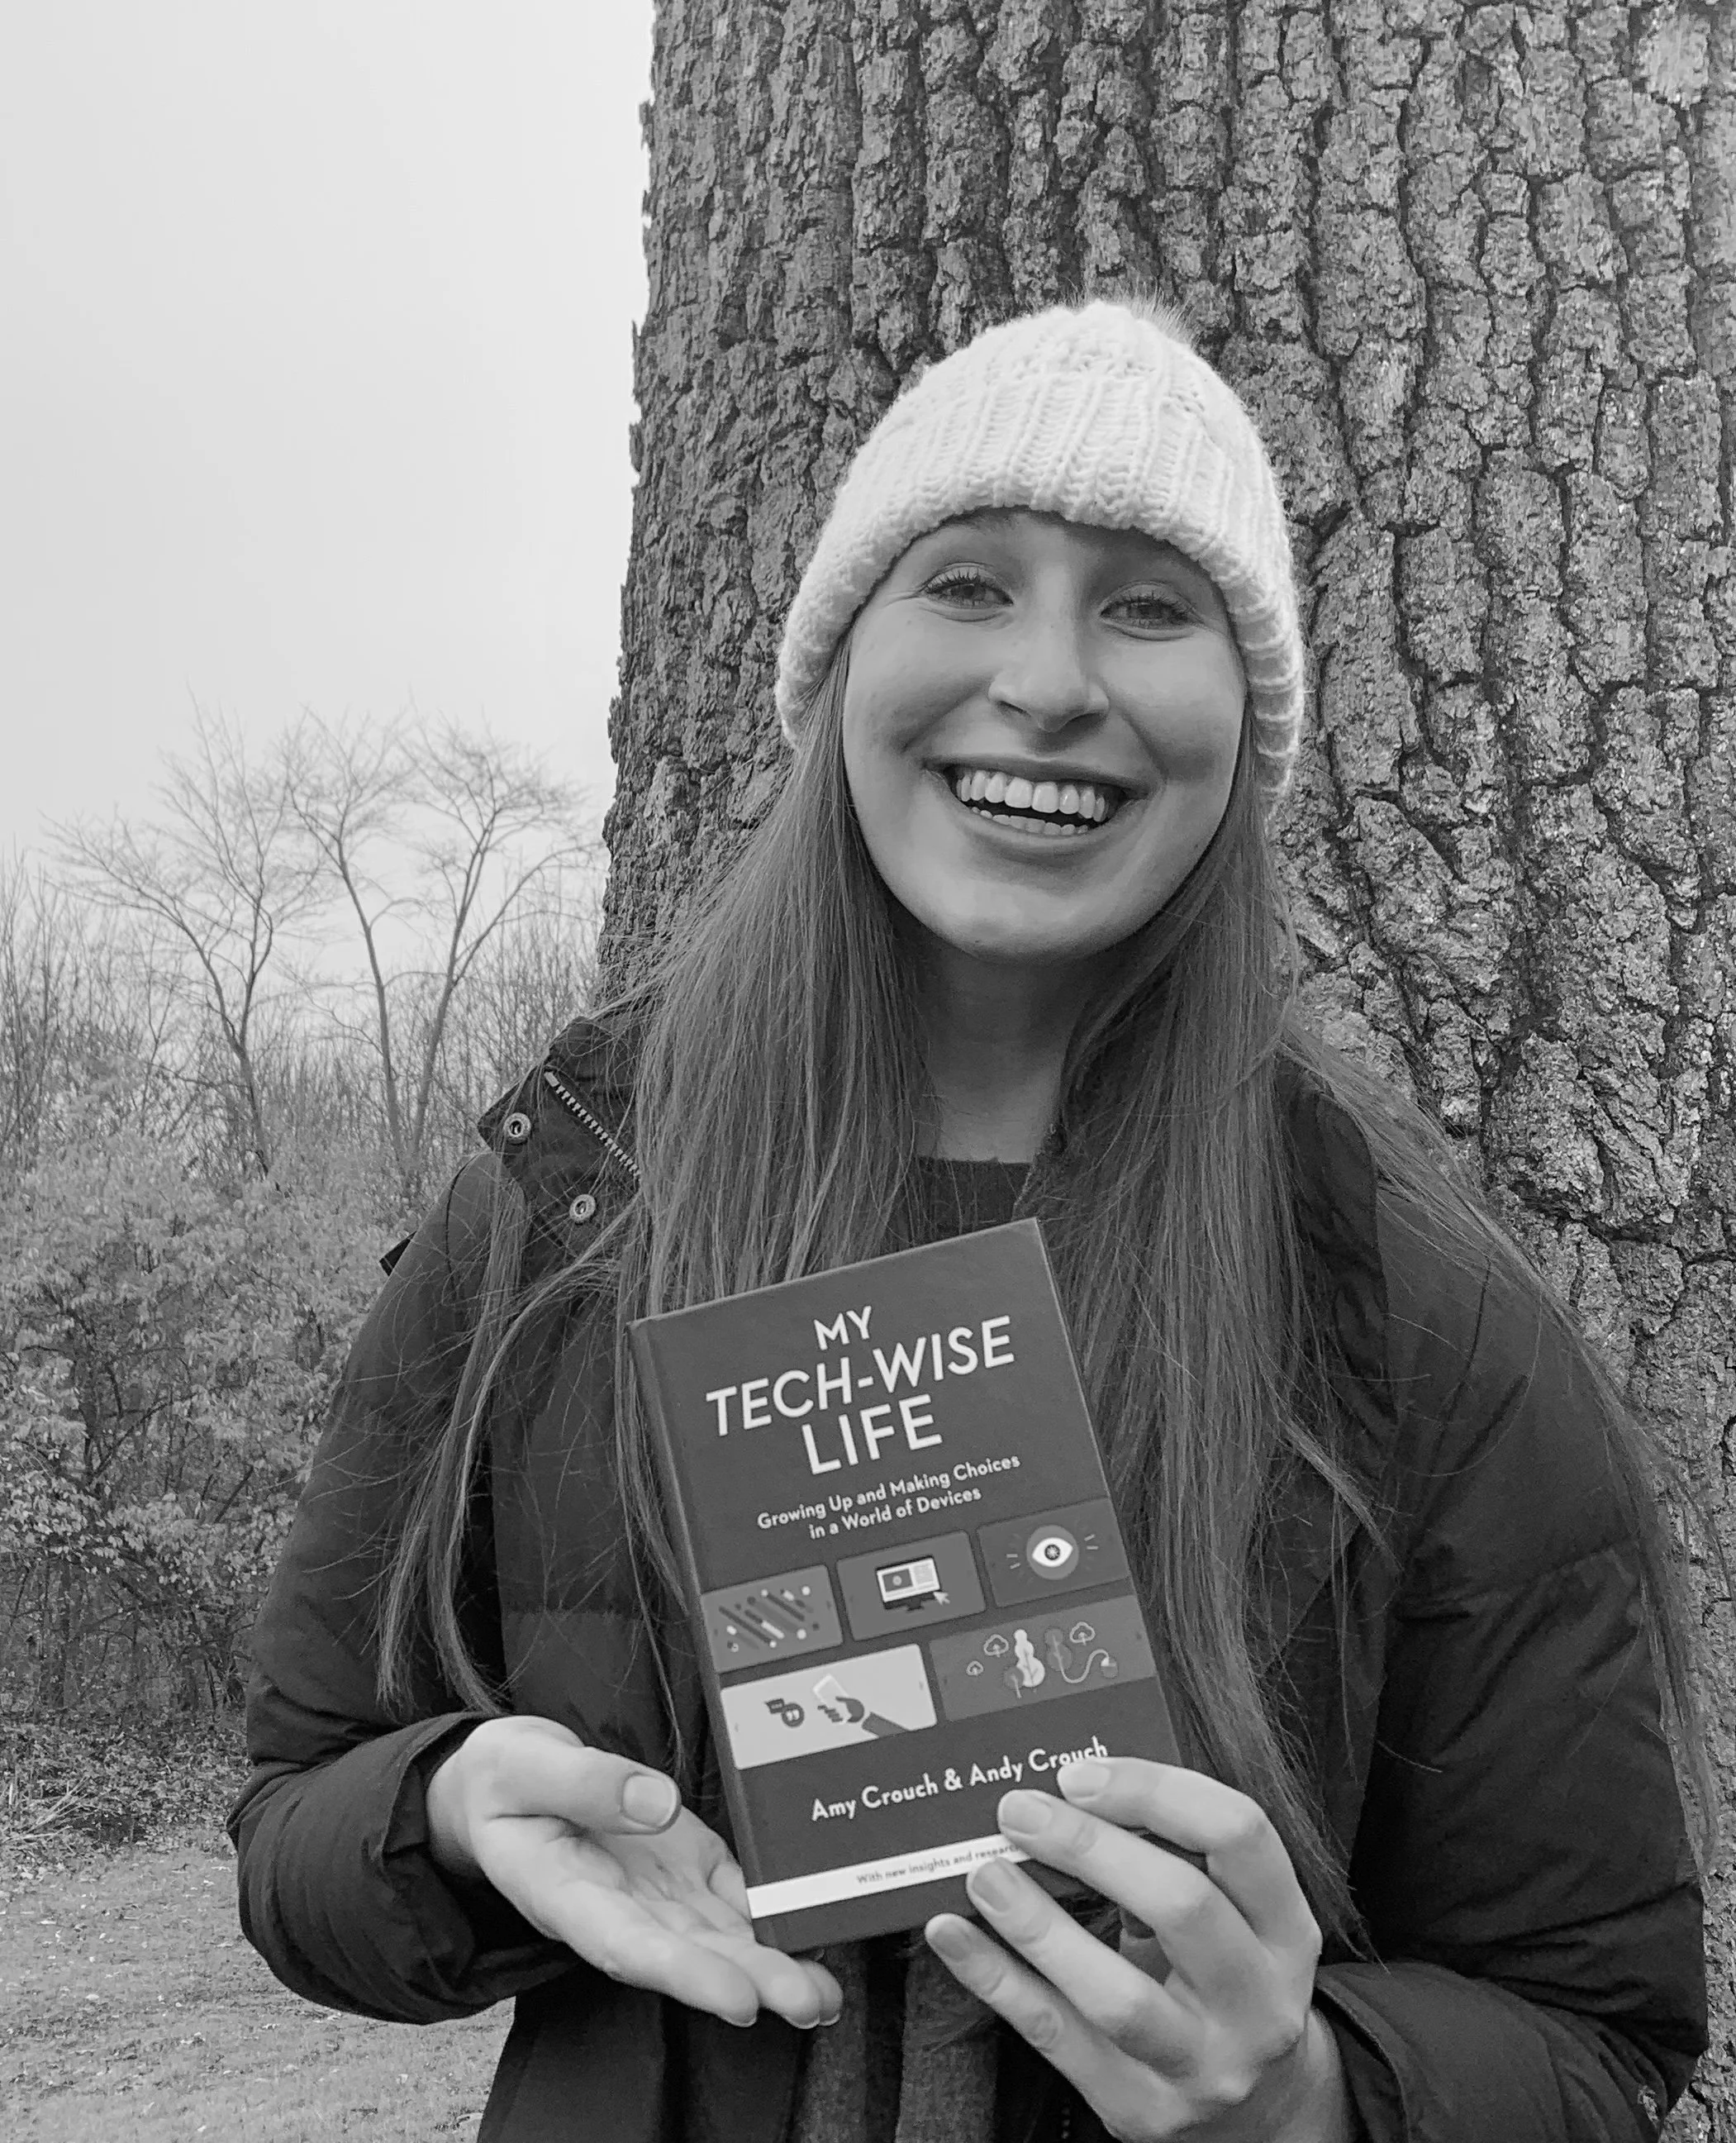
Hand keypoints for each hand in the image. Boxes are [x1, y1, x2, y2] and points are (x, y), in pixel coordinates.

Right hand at [425, 1714, 840, 2030]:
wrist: (504, 1782)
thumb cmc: (505, 1781)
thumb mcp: (521, 1766)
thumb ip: (583, 1782)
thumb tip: (656, 1801)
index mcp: (566, 1894)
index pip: (629, 1946)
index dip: (684, 1975)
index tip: (737, 1997)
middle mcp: (618, 1906)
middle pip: (688, 1954)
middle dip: (751, 1981)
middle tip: (808, 2002)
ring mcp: (655, 1887)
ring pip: (717, 1935)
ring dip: (771, 1964)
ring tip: (823, 1992)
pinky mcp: (682, 1859)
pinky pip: (729, 1893)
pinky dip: (771, 1914)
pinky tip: (808, 1930)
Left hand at [924, 1759, 1351, 2142]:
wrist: (1258, 2108)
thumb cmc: (1222, 1975)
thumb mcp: (1232, 1915)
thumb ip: (1174, 1852)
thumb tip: (1068, 1789)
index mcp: (1287, 1927)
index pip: (1238, 1833)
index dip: (1154, 1791)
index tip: (1078, 1774)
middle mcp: (1259, 1999)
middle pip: (1182, 1905)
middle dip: (1090, 1848)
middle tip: (1019, 1812)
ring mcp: (1204, 2064)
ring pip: (1120, 1996)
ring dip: (1040, 1926)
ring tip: (985, 1875)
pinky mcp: (1142, 2108)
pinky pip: (1057, 2040)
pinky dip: (997, 1981)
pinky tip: (954, 1935)